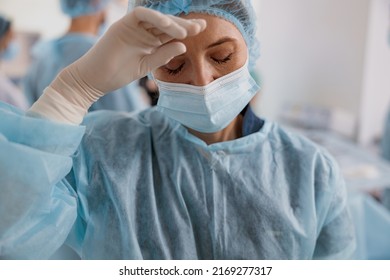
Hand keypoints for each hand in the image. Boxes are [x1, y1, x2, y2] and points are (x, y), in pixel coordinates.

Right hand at [28, 7, 205, 123]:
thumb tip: (184, 46)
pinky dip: (155, 17)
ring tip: (186, 31)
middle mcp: (144, 31)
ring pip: (156, 17)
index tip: (202, 29)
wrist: (96, 79)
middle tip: (200, 26)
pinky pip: (141, 14)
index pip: (171, 33)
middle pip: (167, 23)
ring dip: (172, 22)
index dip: (186, 29)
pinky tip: (167, 26)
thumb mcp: (147, 66)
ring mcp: (133, 26)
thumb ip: (163, 55)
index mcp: (150, 42)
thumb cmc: (119, 74)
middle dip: (184, 23)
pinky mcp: (123, 23)